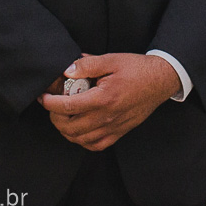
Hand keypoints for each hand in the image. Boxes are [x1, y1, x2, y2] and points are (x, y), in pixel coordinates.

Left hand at [39, 53, 180, 150]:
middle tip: (52, 105)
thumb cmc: (137, 69)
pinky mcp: (120, 132)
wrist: (161, 80)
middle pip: (70, 127)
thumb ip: (88, 64)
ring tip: (63, 116)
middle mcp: (108, 117)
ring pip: (80, 139)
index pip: (67, 107)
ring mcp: (114, 127)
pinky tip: (80, 129)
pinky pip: (95, 145)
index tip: (44, 97)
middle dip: (54, 117)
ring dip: (66, 130)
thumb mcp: (112, 59)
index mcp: (104, 98)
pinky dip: (82, 140)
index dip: (50, 103)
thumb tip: (67, 71)